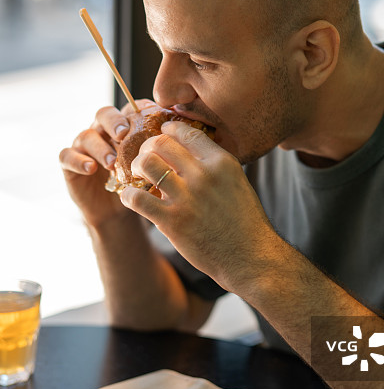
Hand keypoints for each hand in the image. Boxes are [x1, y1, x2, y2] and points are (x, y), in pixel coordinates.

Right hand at [59, 99, 154, 228]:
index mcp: (124, 127)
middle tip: (124, 134)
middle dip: (114, 121)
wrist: (117, 211)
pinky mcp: (69, 163)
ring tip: (113, 162)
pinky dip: (78, 160)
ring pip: (86, 135)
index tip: (148, 115)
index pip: (127, 108)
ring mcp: (84, 146)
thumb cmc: (138, 184)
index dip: (135, 108)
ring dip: (100, 147)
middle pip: (103, 114)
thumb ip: (161, 151)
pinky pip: (67, 156)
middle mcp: (103, 131)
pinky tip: (91, 168)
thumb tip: (187, 137)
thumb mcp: (151, 167)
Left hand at [119, 120, 274, 290]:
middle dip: (148, 147)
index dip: (169, 130)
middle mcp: (204, 175)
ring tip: (138, 176)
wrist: (251, 258)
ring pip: (146, 164)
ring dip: (137, 167)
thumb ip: (214, 167)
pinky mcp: (172, 221)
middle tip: (146, 157)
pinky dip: (128, 195)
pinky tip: (131, 198)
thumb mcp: (237, 183)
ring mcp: (187, 198)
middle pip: (161, 143)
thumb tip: (186, 155)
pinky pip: (137, 198)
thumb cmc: (245, 223)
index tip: (162, 134)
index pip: (187, 133)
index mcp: (222, 162)